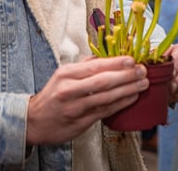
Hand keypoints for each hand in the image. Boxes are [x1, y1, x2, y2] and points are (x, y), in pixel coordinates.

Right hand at [26, 56, 147, 144]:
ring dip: (128, 90)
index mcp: (66, 74)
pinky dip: (121, 103)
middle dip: (126, 75)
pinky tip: (131, 98)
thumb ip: (83, 65)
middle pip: (103, 81)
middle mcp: (70, 89)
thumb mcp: (62, 75)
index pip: (95, 66)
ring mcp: (76, 107)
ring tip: (142, 84)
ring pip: (107, 97)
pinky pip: (105, 111)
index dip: (116, 62)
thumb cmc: (52, 96)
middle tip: (142, 71)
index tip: (131, 59)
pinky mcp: (81, 122)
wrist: (35, 121)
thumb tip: (104, 56)